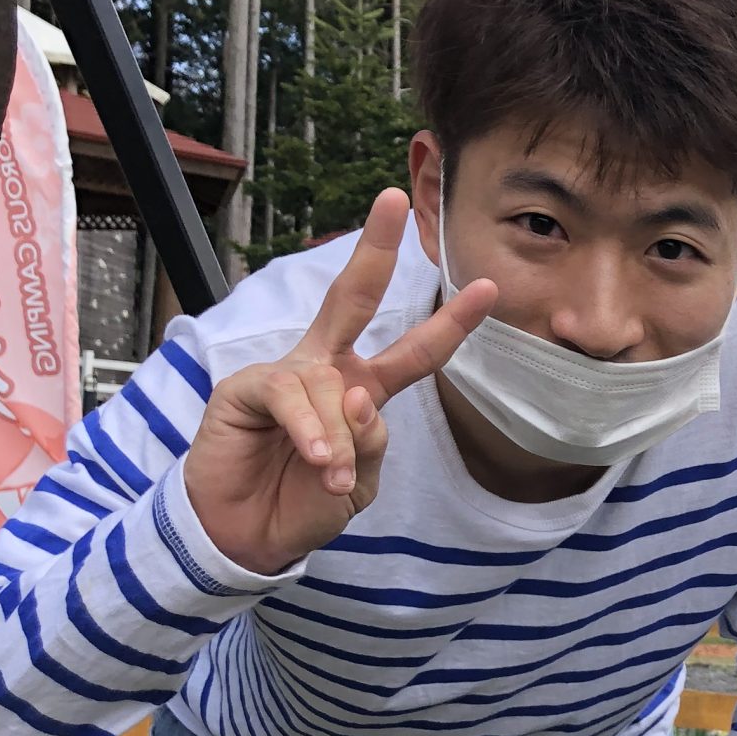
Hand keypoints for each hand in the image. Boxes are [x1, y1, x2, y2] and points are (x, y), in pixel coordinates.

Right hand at [181, 189, 495, 575]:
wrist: (249, 536)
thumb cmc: (305, 504)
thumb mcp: (359, 484)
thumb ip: (371, 443)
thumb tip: (359, 397)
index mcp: (364, 390)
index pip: (415, 352)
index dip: (451, 323)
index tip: (489, 287)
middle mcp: (327, 371)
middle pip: (354, 297)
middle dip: (375, 249)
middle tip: (394, 199)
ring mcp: (286, 375)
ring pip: (330, 384)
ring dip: (339, 438)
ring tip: (331, 475)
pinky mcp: (247, 388)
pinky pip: (291, 397)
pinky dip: (310, 431)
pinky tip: (316, 457)